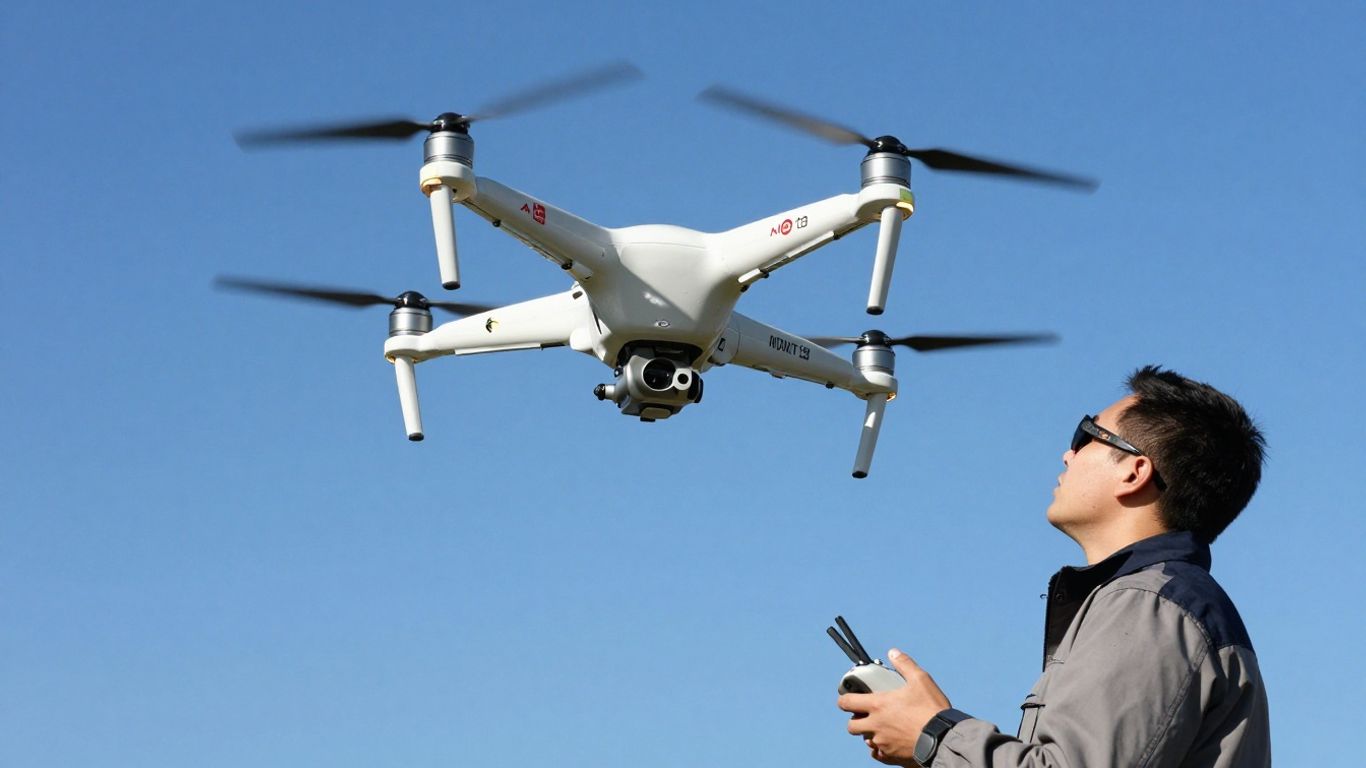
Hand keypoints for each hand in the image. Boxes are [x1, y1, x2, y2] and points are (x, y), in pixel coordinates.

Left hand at [837, 649, 951, 765]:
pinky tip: (889, 742)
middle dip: (855, 720)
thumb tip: (894, 652)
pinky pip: (877, 754)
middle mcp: (876, 725)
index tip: (847, 699)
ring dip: (869, 733)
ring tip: (882, 727)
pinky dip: (879, 749)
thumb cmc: (931, 710)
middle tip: (866, 715)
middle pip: (851, 726)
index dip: (844, 699)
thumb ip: (905, 664)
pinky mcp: (891, 756)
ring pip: (865, 740)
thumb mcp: (921, 680)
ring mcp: (882, 743)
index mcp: (879, 705)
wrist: (943, 740)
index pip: (847, 703)